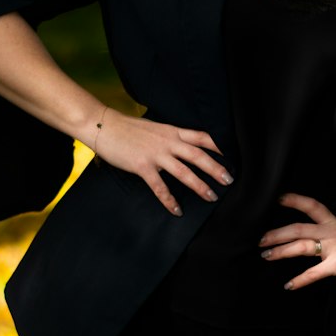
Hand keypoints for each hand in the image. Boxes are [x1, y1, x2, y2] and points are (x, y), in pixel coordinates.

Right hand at [95, 109, 231, 214]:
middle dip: (216, 168)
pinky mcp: (142, 166)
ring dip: (200, 185)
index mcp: (172, 131)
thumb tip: (181, 145)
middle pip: (198, 155)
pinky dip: (169, 200)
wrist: (104, 126)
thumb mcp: (154, 128)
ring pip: (184, 171)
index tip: (232, 155)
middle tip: (229, 180)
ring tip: (211, 197)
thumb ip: (169, 136)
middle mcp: (168, 142)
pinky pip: (160, 186)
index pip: (202, 137)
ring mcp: (156, 154)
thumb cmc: (127, 128)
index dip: (218, 146)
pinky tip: (177, 210)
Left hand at [259, 194, 335, 290]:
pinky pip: (313, 273)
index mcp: (335, 223)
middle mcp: (331, 233)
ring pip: (301, 246)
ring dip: (281, 252)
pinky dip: (300, 280)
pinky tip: (288, 285)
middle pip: (298, 228)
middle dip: (276, 234)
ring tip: (267, 256)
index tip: (279, 198)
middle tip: (260, 240)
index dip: (295, 200)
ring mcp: (333, 248)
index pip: (313, 206)